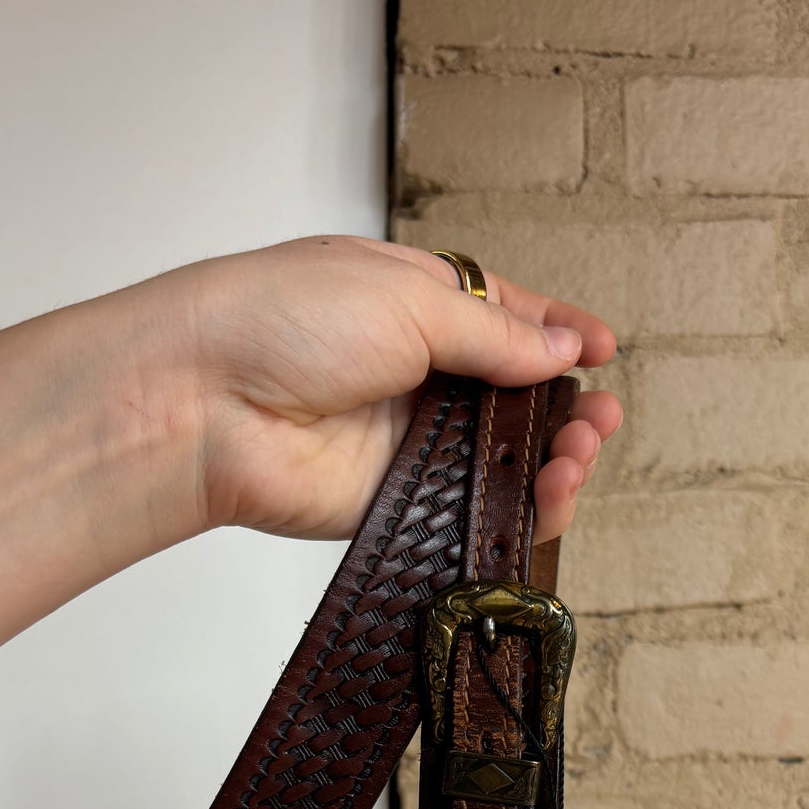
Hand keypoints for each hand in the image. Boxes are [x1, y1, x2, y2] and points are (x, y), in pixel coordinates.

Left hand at [172, 235, 620, 543]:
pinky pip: (473, 510)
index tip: (605, 349)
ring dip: (556, 457)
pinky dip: (520, 508)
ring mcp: (409, 441)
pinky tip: (548, 494)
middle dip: (568, 405)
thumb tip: (563, 349)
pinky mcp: (399, 503)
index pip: (508, 316)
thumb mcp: (411, 298)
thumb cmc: (280, 320)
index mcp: (418, 300)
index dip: (560, 333)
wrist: (203, 402)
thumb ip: (495, 333)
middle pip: (518, 396)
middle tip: (593, 418)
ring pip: (505, 459)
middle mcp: (417, 371)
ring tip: (578, 451)